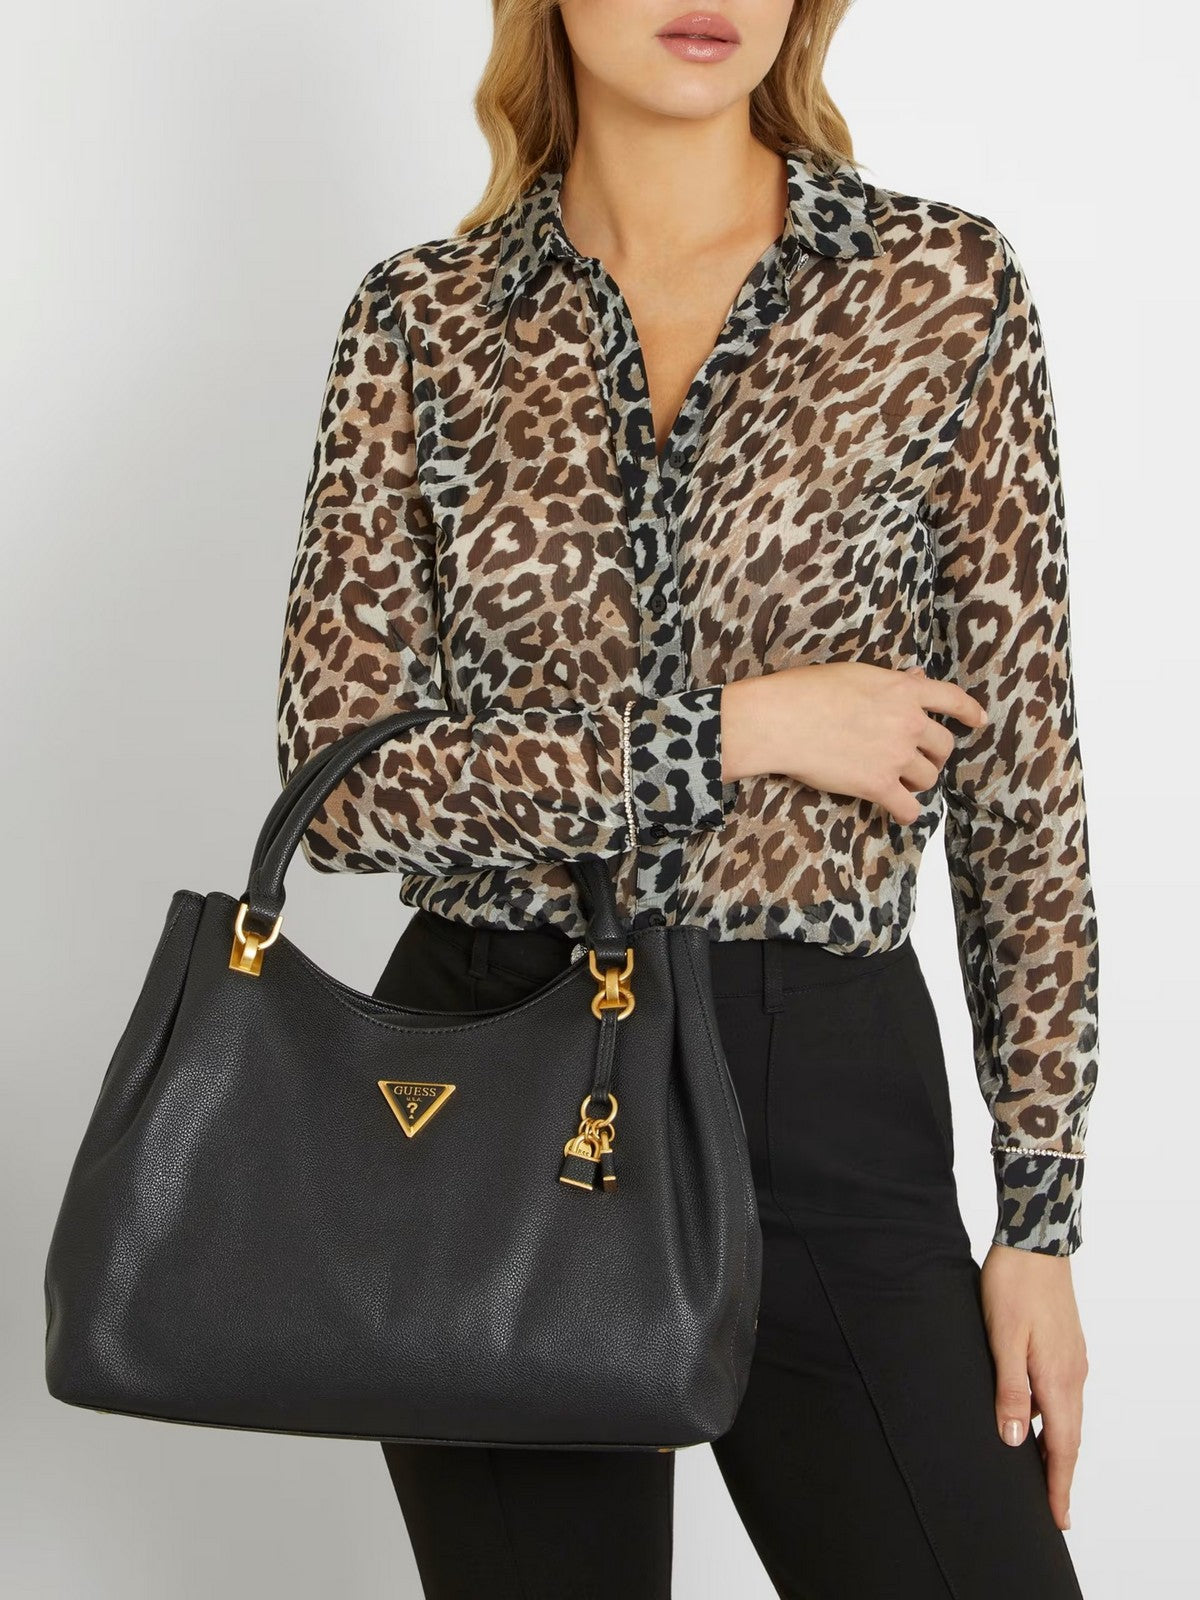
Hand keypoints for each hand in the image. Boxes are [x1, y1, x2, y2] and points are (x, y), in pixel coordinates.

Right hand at [720, 662, 987, 823]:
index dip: (970, 712)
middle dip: (935, 754)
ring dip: (919, 781)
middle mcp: (908, 723)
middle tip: (920, 759)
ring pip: (929, 777)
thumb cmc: (809, 691)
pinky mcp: (878, 786)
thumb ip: (894, 681)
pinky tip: (900, 810)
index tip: (978, 721)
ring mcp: (895, 756)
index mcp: (904, 691)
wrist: (781, 720)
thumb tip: (918, 677)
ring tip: (902, 782)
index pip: (953, 700)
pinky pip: (909, 808)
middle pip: (943, 746)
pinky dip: (908, 812)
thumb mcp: (859, 675)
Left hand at [979, 1242, 1088, 1530]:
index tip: (1058, 1520)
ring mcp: (1071, 1359)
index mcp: (1058, 1378)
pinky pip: (1060, 1394)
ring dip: (1054, 1446)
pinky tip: (1031, 1419)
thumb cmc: (1013, 1286)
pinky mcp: (1064, 1346)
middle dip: (1059, 1475)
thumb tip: (1011, 1440)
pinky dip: (1051, 1417)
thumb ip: (1009, 1390)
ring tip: (1036, 1473)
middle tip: (1052, 1510)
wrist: (1035, 1243)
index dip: (1058, 1485)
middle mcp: (1072, 1374)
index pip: (1062, 1446)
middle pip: (1068, 1437)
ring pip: (1064, 1415)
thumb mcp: (1002, 1338)